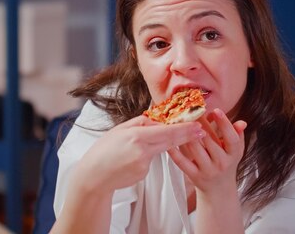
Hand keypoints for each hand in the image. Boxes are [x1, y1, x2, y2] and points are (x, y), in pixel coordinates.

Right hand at [72, 115, 206, 194]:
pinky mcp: (143, 173)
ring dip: (157, 145)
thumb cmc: (103, 150)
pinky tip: (128, 160)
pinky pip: (150, 160)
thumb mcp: (120, 129)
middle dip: (187, 136)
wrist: (93, 176)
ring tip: (132, 147)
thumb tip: (159, 119)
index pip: (167, 131)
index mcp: (136, 136)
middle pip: (170, 141)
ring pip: (159, 150)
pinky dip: (144, 157)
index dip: (184, 129)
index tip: (198, 125)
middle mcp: (142, 151)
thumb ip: (141, 122)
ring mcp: (144, 164)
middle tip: (201, 131)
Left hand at [167, 108, 245, 192]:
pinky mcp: (194, 176)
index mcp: (233, 154)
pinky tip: (169, 141)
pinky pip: (182, 162)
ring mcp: (207, 170)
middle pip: (210, 140)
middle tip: (191, 109)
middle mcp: (222, 163)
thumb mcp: (235, 150)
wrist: (219, 189)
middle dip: (200, 123)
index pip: (232, 138)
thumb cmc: (226, 163)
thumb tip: (241, 122)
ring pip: (195, 149)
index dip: (224, 124)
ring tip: (181, 120)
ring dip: (187, 134)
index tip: (216, 110)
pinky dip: (175, 152)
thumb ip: (237, 134)